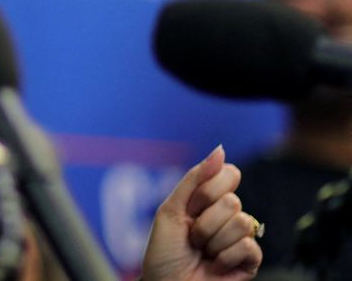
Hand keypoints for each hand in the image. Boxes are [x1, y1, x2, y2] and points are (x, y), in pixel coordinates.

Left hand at [141, 145, 261, 280]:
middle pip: (233, 201)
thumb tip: (221, 149)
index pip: (229, 174)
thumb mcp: (171, 209)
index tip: (192, 206)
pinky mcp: (251, 261)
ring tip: (203, 253)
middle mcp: (228, 216)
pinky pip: (249, 246)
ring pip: (242, 222)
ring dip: (213, 240)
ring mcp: (241, 238)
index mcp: (209, 200)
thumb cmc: (163, 252)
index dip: (210, 189)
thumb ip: (194, 179)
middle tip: (192, 237)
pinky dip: (225, 257)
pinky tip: (216, 265)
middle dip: (205, 222)